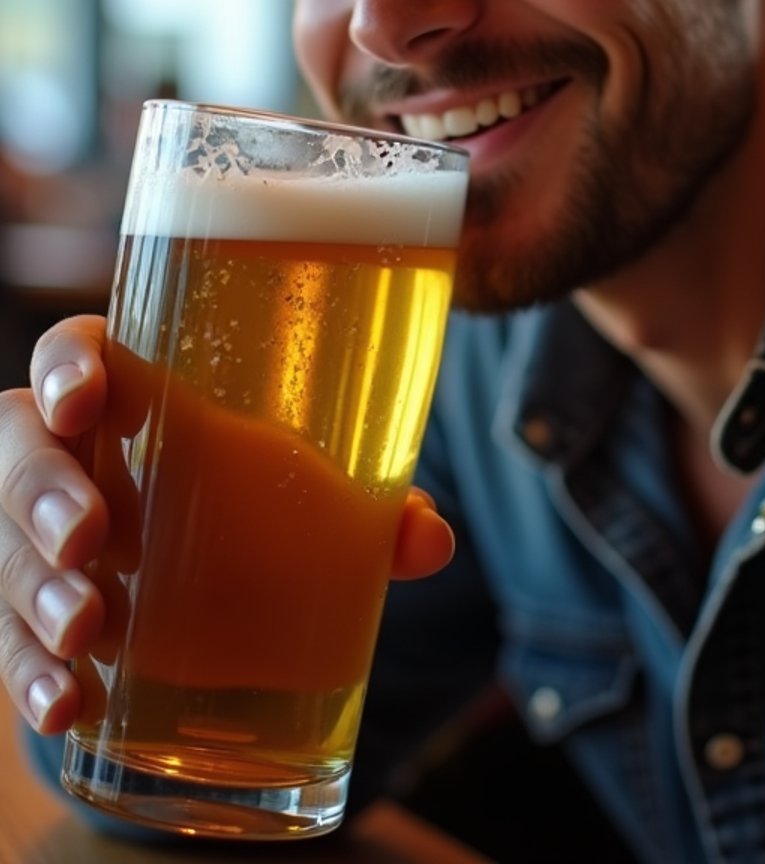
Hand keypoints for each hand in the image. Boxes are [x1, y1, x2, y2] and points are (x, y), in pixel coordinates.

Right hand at [0, 315, 453, 735]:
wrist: (212, 579)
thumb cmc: (252, 503)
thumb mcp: (304, 495)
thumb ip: (366, 509)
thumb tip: (429, 540)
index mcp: (130, 396)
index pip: (74, 354)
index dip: (67, 367)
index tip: (85, 402)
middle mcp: (70, 456)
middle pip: (21, 449)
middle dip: (43, 492)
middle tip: (91, 536)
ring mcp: (39, 537)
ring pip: (6, 547)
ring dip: (36, 589)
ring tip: (88, 628)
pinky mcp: (32, 614)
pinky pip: (9, 640)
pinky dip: (33, 675)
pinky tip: (67, 704)